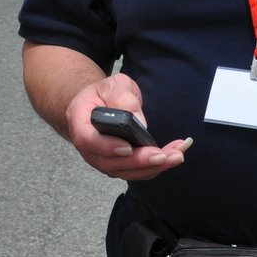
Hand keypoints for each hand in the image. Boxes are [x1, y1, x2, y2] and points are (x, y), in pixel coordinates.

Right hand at [64, 74, 190, 180]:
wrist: (100, 104)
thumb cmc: (105, 93)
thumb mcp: (114, 85)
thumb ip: (123, 97)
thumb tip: (139, 121)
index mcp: (80, 122)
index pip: (87, 140)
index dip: (107, 147)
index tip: (128, 147)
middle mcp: (89, 148)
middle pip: (110, 163)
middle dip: (139, 162)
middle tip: (163, 156)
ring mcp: (103, 160)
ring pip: (126, 172)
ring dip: (153, 167)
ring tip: (177, 155)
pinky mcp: (119, 165)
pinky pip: (137, 171)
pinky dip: (157, 166)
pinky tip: (175, 155)